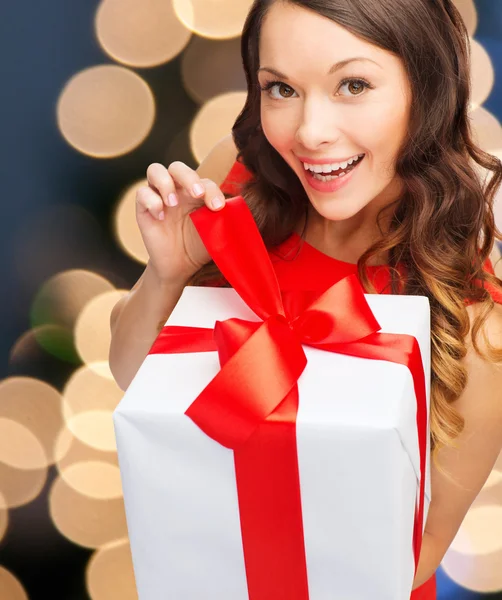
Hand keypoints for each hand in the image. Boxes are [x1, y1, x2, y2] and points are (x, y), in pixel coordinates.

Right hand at [135, 161, 226, 284]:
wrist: (181, 266)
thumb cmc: (200, 246)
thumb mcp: (216, 233)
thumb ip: (225, 219)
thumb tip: (239, 210)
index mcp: (197, 192)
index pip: (204, 181)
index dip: (212, 191)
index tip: (217, 207)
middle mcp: (177, 189)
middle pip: (178, 167)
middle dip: (189, 177)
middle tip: (197, 194)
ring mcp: (159, 196)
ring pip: (155, 170)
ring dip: (165, 183)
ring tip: (173, 203)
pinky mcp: (144, 209)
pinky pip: (142, 193)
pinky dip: (151, 201)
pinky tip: (161, 217)